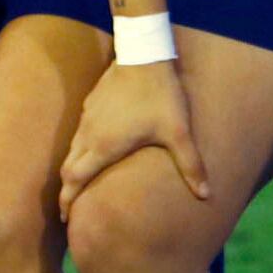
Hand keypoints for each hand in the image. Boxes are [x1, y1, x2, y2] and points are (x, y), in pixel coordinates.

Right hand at [61, 58, 206, 212]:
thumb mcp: (178, 132)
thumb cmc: (160, 96)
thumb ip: (190, 165)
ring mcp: (87, 117)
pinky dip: (81, 148)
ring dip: (74, 168)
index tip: (67, 219)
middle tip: (71, 207)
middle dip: (66, 191)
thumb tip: (206, 196)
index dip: (67, 202)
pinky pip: (80, 133)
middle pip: (67, 169)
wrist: (144, 53)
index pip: (74, 181)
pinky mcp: (92, 103)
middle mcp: (89, 135)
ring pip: (72, 150)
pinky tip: (96, 147)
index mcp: (103, 147)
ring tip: (82, 181)